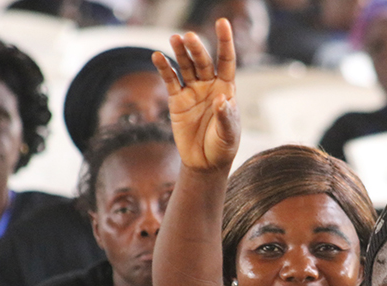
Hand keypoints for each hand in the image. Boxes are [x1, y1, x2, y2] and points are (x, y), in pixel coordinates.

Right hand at [153, 18, 240, 170]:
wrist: (205, 163)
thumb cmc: (223, 148)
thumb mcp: (228, 135)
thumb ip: (226, 117)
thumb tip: (223, 99)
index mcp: (227, 89)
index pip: (226, 60)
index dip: (225, 42)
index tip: (222, 22)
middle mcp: (210, 85)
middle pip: (203, 61)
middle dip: (197, 49)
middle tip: (189, 37)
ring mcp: (192, 91)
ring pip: (186, 66)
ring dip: (180, 52)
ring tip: (175, 39)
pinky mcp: (177, 100)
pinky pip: (170, 80)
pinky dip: (164, 68)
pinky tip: (158, 56)